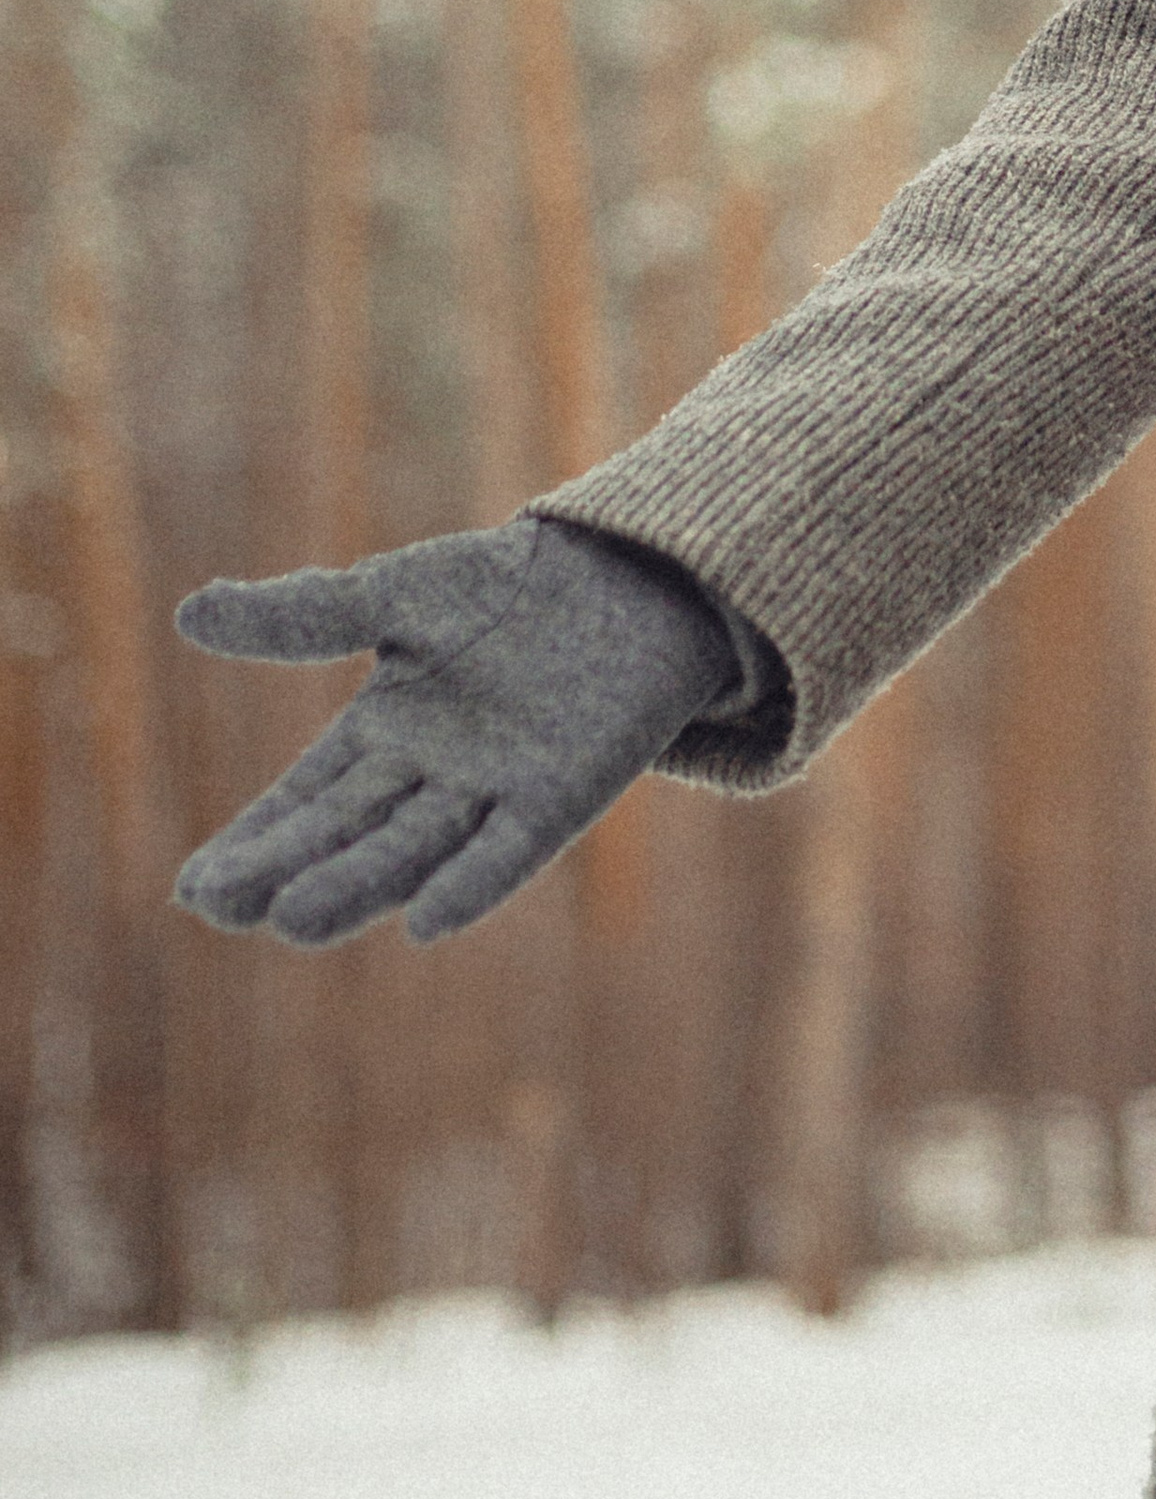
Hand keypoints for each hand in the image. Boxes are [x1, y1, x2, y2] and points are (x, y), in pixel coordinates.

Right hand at [172, 516, 741, 948]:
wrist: (623, 577)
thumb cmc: (503, 589)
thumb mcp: (392, 594)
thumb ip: (304, 615)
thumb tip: (189, 613)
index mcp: (382, 736)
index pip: (303, 804)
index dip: (253, 844)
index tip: (195, 887)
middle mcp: (430, 780)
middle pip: (345, 835)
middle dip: (284, 870)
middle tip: (219, 904)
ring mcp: (493, 794)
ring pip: (412, 851)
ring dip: (356, 886)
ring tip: (291, 918)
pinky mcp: (559, 797)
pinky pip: (509, 851)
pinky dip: (471, 883)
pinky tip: (427, 921)